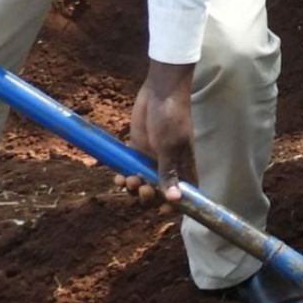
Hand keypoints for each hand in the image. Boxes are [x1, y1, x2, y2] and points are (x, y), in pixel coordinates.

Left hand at [124, 61, 197, 203]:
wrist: (159, 92)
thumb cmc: (171, 117)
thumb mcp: (170, 147)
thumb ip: (169, 173)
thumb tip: (174, 200)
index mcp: (184, 166)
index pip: (184, 192)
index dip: (175, 205)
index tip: (162, 210)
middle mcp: (169, 166)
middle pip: (160, 192)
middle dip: (150, 196)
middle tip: (142, 188)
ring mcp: (152, 158)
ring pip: (143, 183)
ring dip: (135, 188)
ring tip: (128, 181)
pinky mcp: (137, 150)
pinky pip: (130, 170)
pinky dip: (124, 177)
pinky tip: (118, 178)